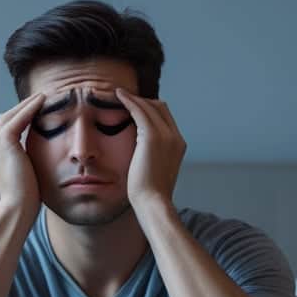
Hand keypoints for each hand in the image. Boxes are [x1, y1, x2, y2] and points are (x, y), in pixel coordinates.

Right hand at [0, 93, 45, 213]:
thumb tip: (44, 150)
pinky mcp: (5, 142)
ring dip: (28, 104)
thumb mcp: (28, 169)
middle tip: (42, 98)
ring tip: (44, 96)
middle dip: (23, 106)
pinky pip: (19, 118)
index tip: (39, 109)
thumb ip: (29, 156)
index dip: (22, 115)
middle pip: (7, 116)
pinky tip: (43, 101)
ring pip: (12, 114)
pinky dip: (30, 108)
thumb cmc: (27, 194)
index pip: (8, 126)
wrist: (18, 206)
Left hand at [114, 88, 185, 208]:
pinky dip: (129, 101)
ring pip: (150, 106)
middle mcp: (175, 137)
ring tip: (118, 94)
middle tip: (124, 97)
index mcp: (178, 145)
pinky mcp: (152, 137)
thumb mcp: (155, 169)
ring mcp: (166, 136)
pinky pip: (139, 110)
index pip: (166, 117)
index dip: (149, 109)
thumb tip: (140, 151)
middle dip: (142, 100)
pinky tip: (117, 96)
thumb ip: (153, 155)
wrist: (153, 202)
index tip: (133, 106)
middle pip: (160, 107)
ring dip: (134, 98)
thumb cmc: (149, 193)